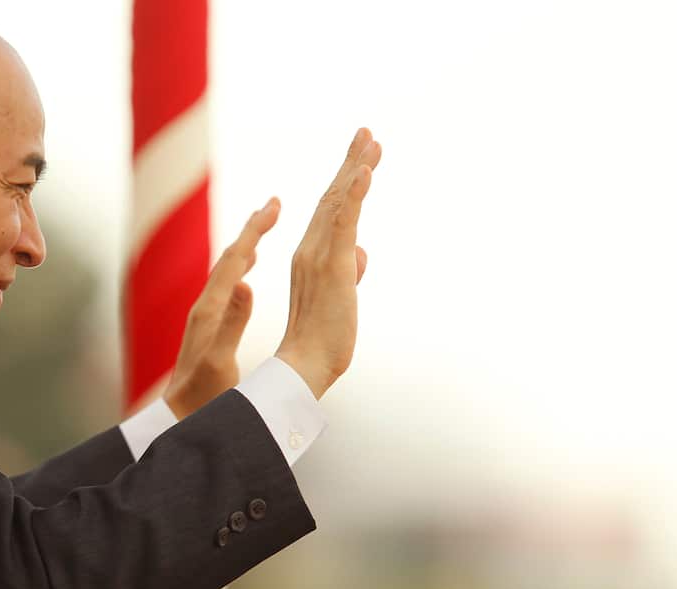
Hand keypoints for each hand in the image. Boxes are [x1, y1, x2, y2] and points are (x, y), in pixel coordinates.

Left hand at [163, 197, 280, 418]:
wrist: (176, 418)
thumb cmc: (202, 398)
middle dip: (252, 229)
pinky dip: (239, 270)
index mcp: (209, 311)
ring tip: (262, 229)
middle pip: (229, 258)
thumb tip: (246, 284)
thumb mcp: (221, 362)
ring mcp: (203, 317)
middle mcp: (203, 308)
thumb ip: (232, 324)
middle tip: (273, 205)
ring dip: (245, 247)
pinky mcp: (205, 329)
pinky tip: (246, 275)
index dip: (255, 231)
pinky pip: (225, 288)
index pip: (234, 260)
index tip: (275, 205)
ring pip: (226, 271)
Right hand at [275, 127, 382, 399]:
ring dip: (356, 167)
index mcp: (309, 258)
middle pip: (333, 198)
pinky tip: (365, 169)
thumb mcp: (340, 298)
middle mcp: (310, 251)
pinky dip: (354, 194)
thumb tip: (361, 253)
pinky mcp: (333, 266)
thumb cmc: (320, 341)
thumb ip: (348, 271)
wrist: (305, 367)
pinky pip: (344, 222)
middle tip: (367, 132)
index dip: (345, 183)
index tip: (359, 158)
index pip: (330, 213)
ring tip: (371, 140)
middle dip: (351, 163)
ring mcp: (320, 256)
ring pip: (339, 203)